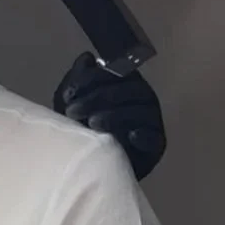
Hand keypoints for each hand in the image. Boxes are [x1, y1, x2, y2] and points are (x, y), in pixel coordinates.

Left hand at [54, 52, 165, 180]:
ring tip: (92, 124)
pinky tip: (128, 137)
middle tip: (73, 111)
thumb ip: (77, 81)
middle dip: (98, 98)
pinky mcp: (156, 144)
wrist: (95, 167)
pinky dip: (143, 136)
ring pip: (140, 112)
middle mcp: (143, 98)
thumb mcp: (73, 104)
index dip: (90, 80)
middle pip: (128, 90)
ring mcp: (152, 121)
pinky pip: (154, 138)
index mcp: (126, 83)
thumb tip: (87, 58)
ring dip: (115, 116)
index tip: (68, 94)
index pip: (114, 73)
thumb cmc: (85, 131)